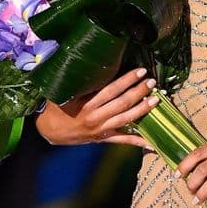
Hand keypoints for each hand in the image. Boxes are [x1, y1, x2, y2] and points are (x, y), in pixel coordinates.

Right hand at [35, 67, 157, 148]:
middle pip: (122, 104)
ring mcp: (101, 130)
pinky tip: (152, 142)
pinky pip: (123, 140)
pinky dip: (137, 141)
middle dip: (138, 92)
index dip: (127, 80)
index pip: (111, 90)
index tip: (140, 71)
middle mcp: (95, 118)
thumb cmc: (58, 107)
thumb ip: (82, 83)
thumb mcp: (65, 93)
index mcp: (86, 105)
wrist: (51, 131)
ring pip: (125, 120)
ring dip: (142, 110)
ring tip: (156, 100)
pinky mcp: (103, 139)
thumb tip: (98, 65)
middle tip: (152, 82)